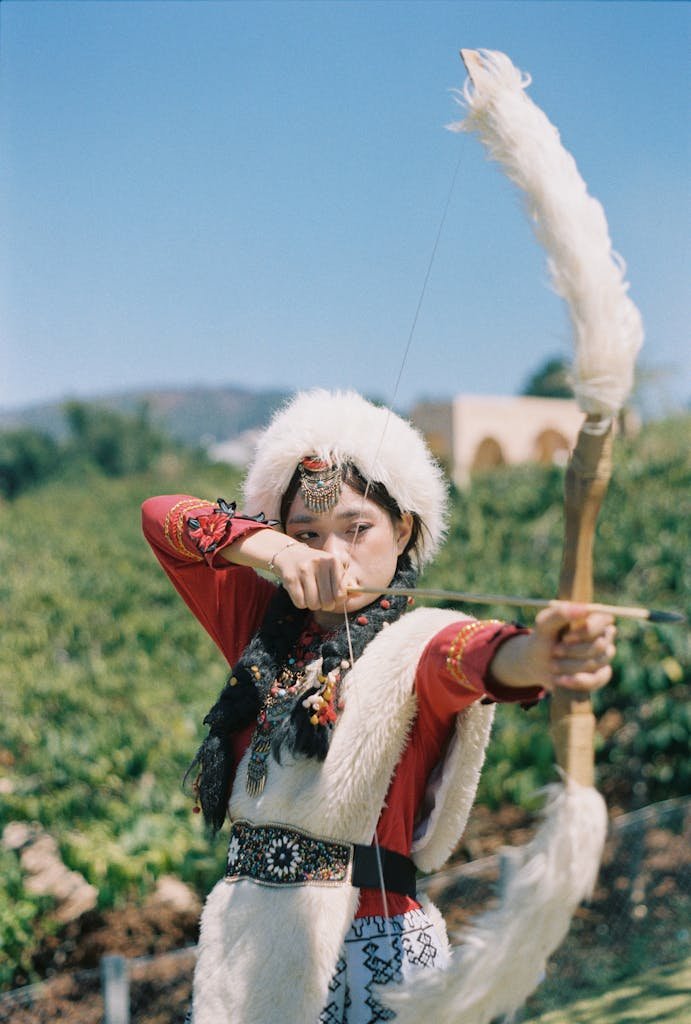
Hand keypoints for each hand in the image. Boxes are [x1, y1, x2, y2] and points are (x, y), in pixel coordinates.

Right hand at [271, 541, 349, 612]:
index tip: (333, 599)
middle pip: (327, 601)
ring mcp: (303, 570)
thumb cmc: (315, 565)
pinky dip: (301, 603)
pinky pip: (300, 603)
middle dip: (325, 605)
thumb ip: (344, 581)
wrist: (289, 554)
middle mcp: (319, 563)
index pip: (341, 593)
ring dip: (312, 605)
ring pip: (313, 603)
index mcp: (332, 561)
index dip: (338, 601)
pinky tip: (301, 593)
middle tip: (321, 600)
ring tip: (310, 596)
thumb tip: (358, 594)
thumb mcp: (331, 568)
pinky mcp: (290, 578)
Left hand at [489, 602, 616, 691]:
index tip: (565, 637)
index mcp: (592, 618)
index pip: (604, 621)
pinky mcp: (600, 675)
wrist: (536, 663)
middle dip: (573, 651)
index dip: (586, 631)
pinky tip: (562, 680)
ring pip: (596, 662)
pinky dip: (578, 681)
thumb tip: (584, 609)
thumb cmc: (542, 638)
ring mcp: (603, 657)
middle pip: (600, 645)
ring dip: (570, 666)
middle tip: (554, 651)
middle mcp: (603, 636)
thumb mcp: (543, 624)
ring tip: (553, 665)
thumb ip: (560, 613)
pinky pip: (598, 679)